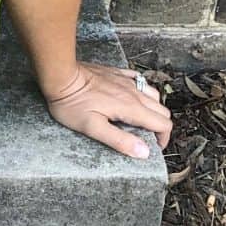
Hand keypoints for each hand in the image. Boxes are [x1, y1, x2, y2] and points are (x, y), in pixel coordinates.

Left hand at [39, 62, 171, 160]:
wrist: (61, 75)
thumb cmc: (73, 103)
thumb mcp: (93, 128)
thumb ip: (120, 141)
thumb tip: (144, 152)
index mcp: (131, 108)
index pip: (163, 124)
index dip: (163, 139)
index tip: (154, 148)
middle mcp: (134, 92)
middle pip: (161, 110)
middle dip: (160, 126)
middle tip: (147, 137)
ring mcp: (126, 80)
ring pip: (153, 94)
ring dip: (152, 109)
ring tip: (139, 120)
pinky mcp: (117, 72)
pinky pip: (139, 80)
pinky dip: (142, 91)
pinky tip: (131, 97)